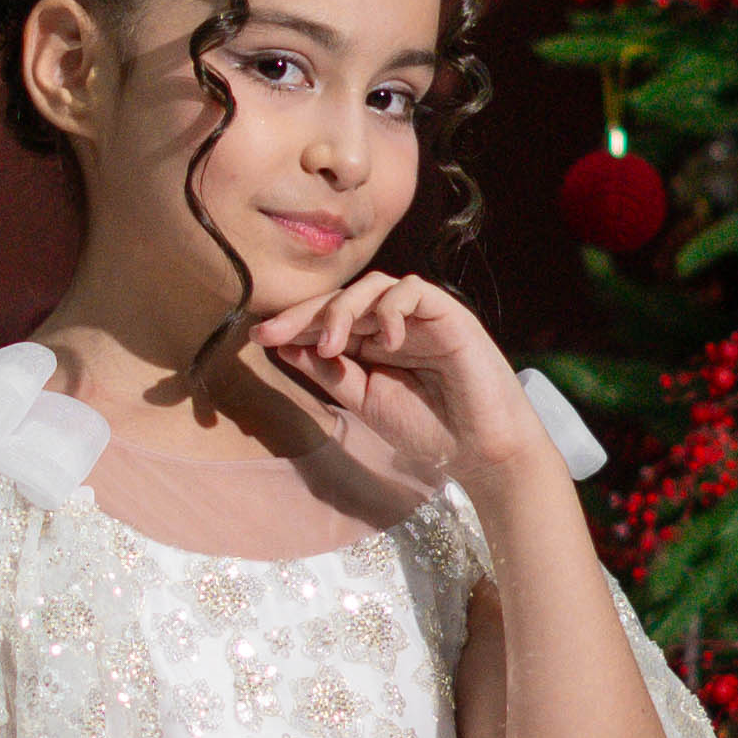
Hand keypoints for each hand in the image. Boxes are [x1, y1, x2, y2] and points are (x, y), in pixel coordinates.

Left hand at [249, 270, 548, 501]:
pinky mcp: (447, 312)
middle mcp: (391, 324)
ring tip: (331, 345)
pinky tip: (384, 342)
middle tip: (274, 332)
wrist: (479, 449)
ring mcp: (418, 316)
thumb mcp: (365, 400)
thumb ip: (330, 373)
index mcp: (370, 344)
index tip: (258, 335)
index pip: (326, 321)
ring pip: (372, 288)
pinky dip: (391, 310)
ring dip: (343, 310)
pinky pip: (411, 291)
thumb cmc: (428, 428)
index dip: (292, 324)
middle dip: (304, 313)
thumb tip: (284, 347)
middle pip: (341, 299)